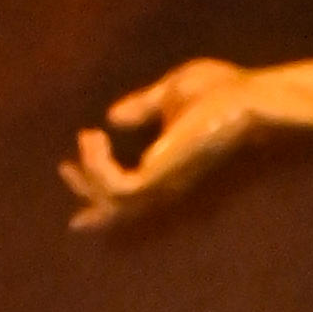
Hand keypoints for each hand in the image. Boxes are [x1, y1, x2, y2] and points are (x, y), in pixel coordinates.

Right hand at [63, 58, 269, 230]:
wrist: (247, 95)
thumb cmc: (220, 91)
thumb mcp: (170, 92)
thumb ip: (142, 106)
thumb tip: (112, 116)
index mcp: (167, 168)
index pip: (128, 197)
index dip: (99, 208)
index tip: (75, 220)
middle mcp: (164, 183)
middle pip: (114, 206)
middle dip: (86, 189)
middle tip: (65, 167)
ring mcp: (163, 182)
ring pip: (111, 199)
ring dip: (90, 172)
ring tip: (88, 135)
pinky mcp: (161, 174)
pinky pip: (116, 184)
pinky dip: (99, 165)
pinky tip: (96, 136)